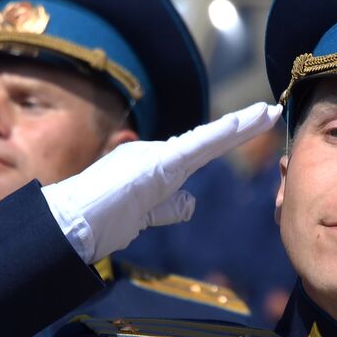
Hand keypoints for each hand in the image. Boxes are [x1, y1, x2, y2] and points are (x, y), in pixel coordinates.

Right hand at [42, 102, 282, 263]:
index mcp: (150, 168)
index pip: (194, 154)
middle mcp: (153, 156)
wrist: (69, 224)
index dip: (221, 141)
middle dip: (237, 129)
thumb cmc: (96, 223)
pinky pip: (196, 148)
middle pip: (204, 142)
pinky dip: (221, 135)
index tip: (246, 127)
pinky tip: (242, 124)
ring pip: (205, 141)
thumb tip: (191, 201)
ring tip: (266, 113)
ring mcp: (154, 159)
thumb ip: (168, 207)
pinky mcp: (156, 166)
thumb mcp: (142, 216)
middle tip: (267, 112)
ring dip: (238, 128)